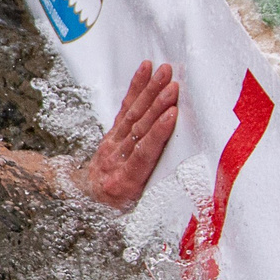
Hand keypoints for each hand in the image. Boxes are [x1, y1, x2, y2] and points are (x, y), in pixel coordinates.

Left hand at [77, 61, 179, 210]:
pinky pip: (125, 107)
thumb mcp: (135, 209)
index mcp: (125, 182)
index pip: (143, 154)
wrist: (86, 196)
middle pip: (138, 130)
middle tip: (172, 86)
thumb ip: (156, 196)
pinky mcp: (113, 131)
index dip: (157, 134)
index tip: (172, 115)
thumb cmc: (119, 205)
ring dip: (150, 92)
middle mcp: (116, 160)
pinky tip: (145, 70)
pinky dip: (136, 88)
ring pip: (133, 115)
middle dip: (156, 106)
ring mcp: (113, 143)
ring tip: (164, 72)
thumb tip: (193, 193)